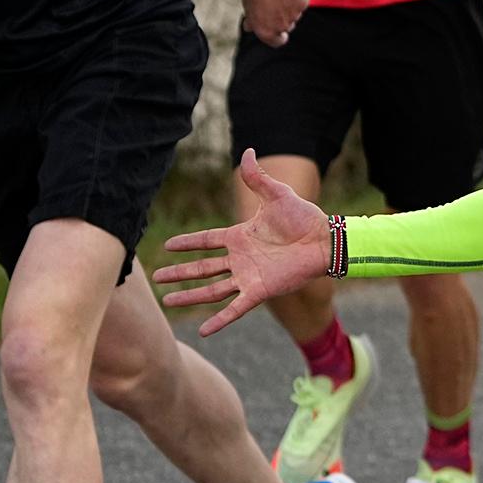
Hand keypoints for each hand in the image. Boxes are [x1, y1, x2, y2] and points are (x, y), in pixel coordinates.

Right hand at [156, 151, 332, 335]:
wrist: (325, 240)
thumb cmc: (304, 217)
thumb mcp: (276, 195)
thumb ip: (257, 178)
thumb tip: (247, 150)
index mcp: (241, 236)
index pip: (207, 241)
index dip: (188, 243)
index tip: (167, 246)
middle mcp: (241, 258)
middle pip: (202, 268)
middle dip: (179, 273)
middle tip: (156, 277)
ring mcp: (248, 277)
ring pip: (211, 290)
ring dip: (189, 296)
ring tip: (167, 302)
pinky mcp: (260, 292)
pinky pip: (235, 309)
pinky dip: (219, 321)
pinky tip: (203, 332)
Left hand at [241, 0, 307, 45]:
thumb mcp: (248, 7)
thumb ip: (252, 21)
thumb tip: (249, 28)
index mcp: (266, 32)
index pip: (277, 42)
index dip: (278, 37)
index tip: (278, 31)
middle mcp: (282, 26)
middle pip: (287, 26)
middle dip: (282, 18)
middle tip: (274, 3)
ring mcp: (294, 15)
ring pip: (294, 13)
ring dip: (289, 6)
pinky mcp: (303, 3)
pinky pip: (300, 2)